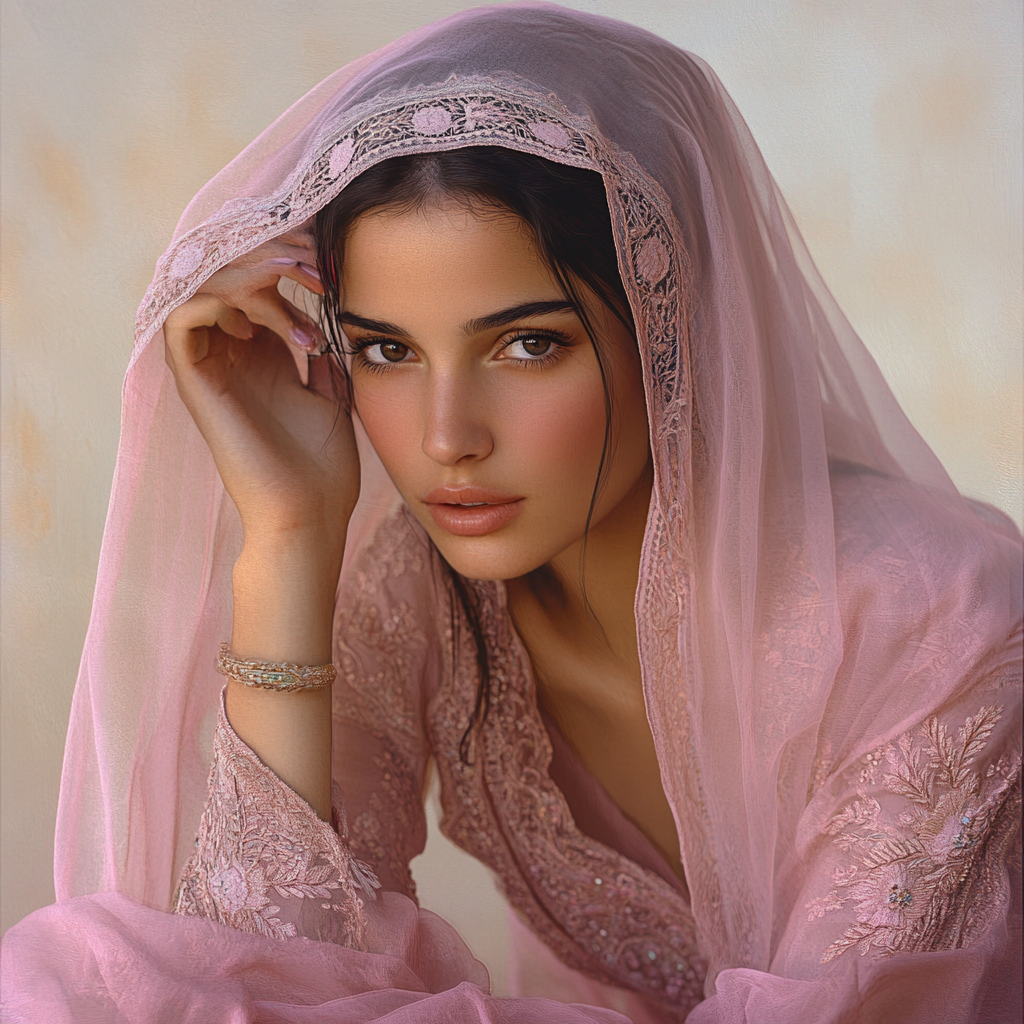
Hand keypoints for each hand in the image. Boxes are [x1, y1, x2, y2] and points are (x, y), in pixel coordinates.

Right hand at [163, 231, 358, 555]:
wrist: (311, 515)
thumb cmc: (324, 468)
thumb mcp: (332, 395)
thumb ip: (322, 354)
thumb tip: (332, 316)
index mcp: (261, 354)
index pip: (255, 281)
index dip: (287, 260)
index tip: (330, 269)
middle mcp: (230, 353)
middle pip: (224, 271)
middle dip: (267, 251)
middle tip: (310, 260)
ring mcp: (210, 366)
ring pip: (200, 283)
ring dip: (249, 271)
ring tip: (295, 283)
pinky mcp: (196, 382)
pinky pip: (182, 315)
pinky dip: (221, 300)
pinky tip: (267, 318)